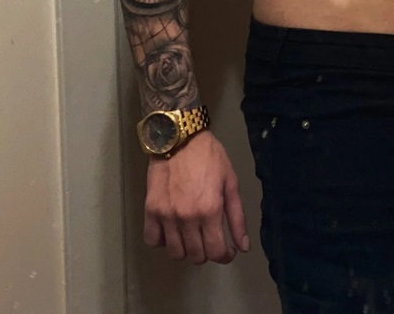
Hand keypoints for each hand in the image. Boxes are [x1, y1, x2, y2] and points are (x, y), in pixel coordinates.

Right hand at [144, 130, 249, 264]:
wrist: (180, 137)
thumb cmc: (209, 157)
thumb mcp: (230, 182)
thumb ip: (237, 217)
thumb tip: (243, 246)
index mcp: (210, 210)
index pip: (216, 252)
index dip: (224, 256)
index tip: (227, 251)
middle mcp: (187, 218)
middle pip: (195, 256)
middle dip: (207, 252)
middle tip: (210, 239)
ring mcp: (166, 215)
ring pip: (175, 252)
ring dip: (186, 249)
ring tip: (192, 235)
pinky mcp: (150, 210)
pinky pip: (152, 240)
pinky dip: (162, 241)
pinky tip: (171, 230)